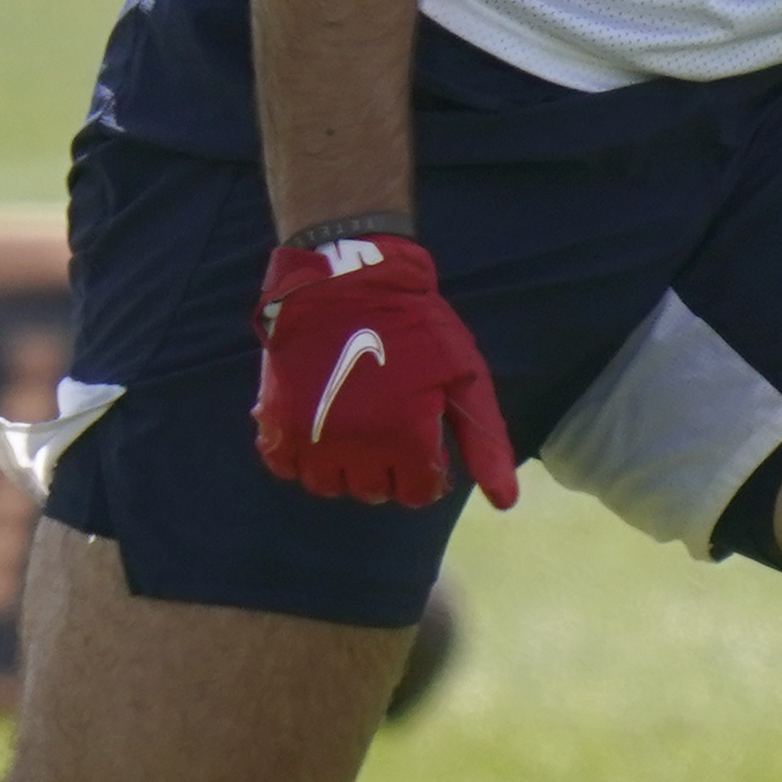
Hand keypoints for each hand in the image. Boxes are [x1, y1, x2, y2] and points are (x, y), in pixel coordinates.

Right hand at [252, 232, 519, 507]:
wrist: (347, 278)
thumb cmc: (414, 324)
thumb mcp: (465, 375)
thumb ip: (485, 441)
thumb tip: (505, 503)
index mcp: (405, 439)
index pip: (418, 493)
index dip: (427, 470)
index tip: (422, 441)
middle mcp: (357, 449)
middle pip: (374, 492)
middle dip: (387, 469)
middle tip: (388, 430)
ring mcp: (311, 438)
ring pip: (328, 487)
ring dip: (344, 468)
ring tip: (354, 431)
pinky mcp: (276, 421)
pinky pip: (285, 467)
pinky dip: (300, 457)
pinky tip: (317, 429)